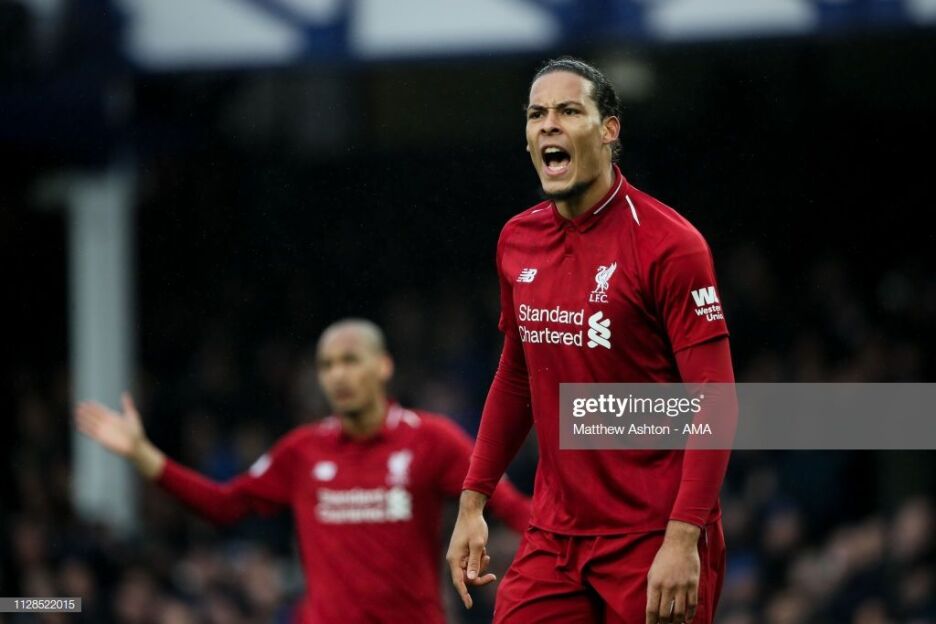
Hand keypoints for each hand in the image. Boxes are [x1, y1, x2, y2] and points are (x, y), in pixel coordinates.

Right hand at [75, 392, 163, 478]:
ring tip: (76, 414)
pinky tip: (79, 426)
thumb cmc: (136, 431)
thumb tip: (125, 394)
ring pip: (91, 424)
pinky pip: (91, 433)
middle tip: (78, 406)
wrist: (135, 445)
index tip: (87, 402)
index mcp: (113, 418)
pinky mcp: (102, 439)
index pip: (101, 411)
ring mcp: (104, 431)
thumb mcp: (131, 415)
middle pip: (94, 416)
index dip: (94, 407)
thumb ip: (127, 405)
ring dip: (84, 419)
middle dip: (86, 411)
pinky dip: (85, 430)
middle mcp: (107, 424)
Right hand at [446, 491, 495, 608]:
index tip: (469, 606)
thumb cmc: (474, 526)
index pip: (459, 581)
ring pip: (470, 570)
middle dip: (479, 576)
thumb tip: (471, 579)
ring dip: (480, 566)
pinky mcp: (463, 552)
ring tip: (486, 553)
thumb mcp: (478, 544)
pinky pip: (472, 563)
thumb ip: (475, 562)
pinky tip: (483, 549)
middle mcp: (454, 559)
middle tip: (492, 576)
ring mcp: (458, 556)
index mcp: (454, 559)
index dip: (464, 594)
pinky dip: (479, 559)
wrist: (471, 511)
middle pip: (467, 578)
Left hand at [646, 521, 700, 623]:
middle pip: (665, 614)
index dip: (651, 622)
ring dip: (677, 622)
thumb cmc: (664, 558)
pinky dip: (690, 615)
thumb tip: (653, 608)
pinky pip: (692, 605)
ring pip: (680, 613)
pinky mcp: (693, 585)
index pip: (651, 610)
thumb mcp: (652, 572)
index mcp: (655, 583)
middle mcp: (667, 587)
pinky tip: (688, 620)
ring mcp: (681, 586)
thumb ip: (652, 590)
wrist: (680, 544)